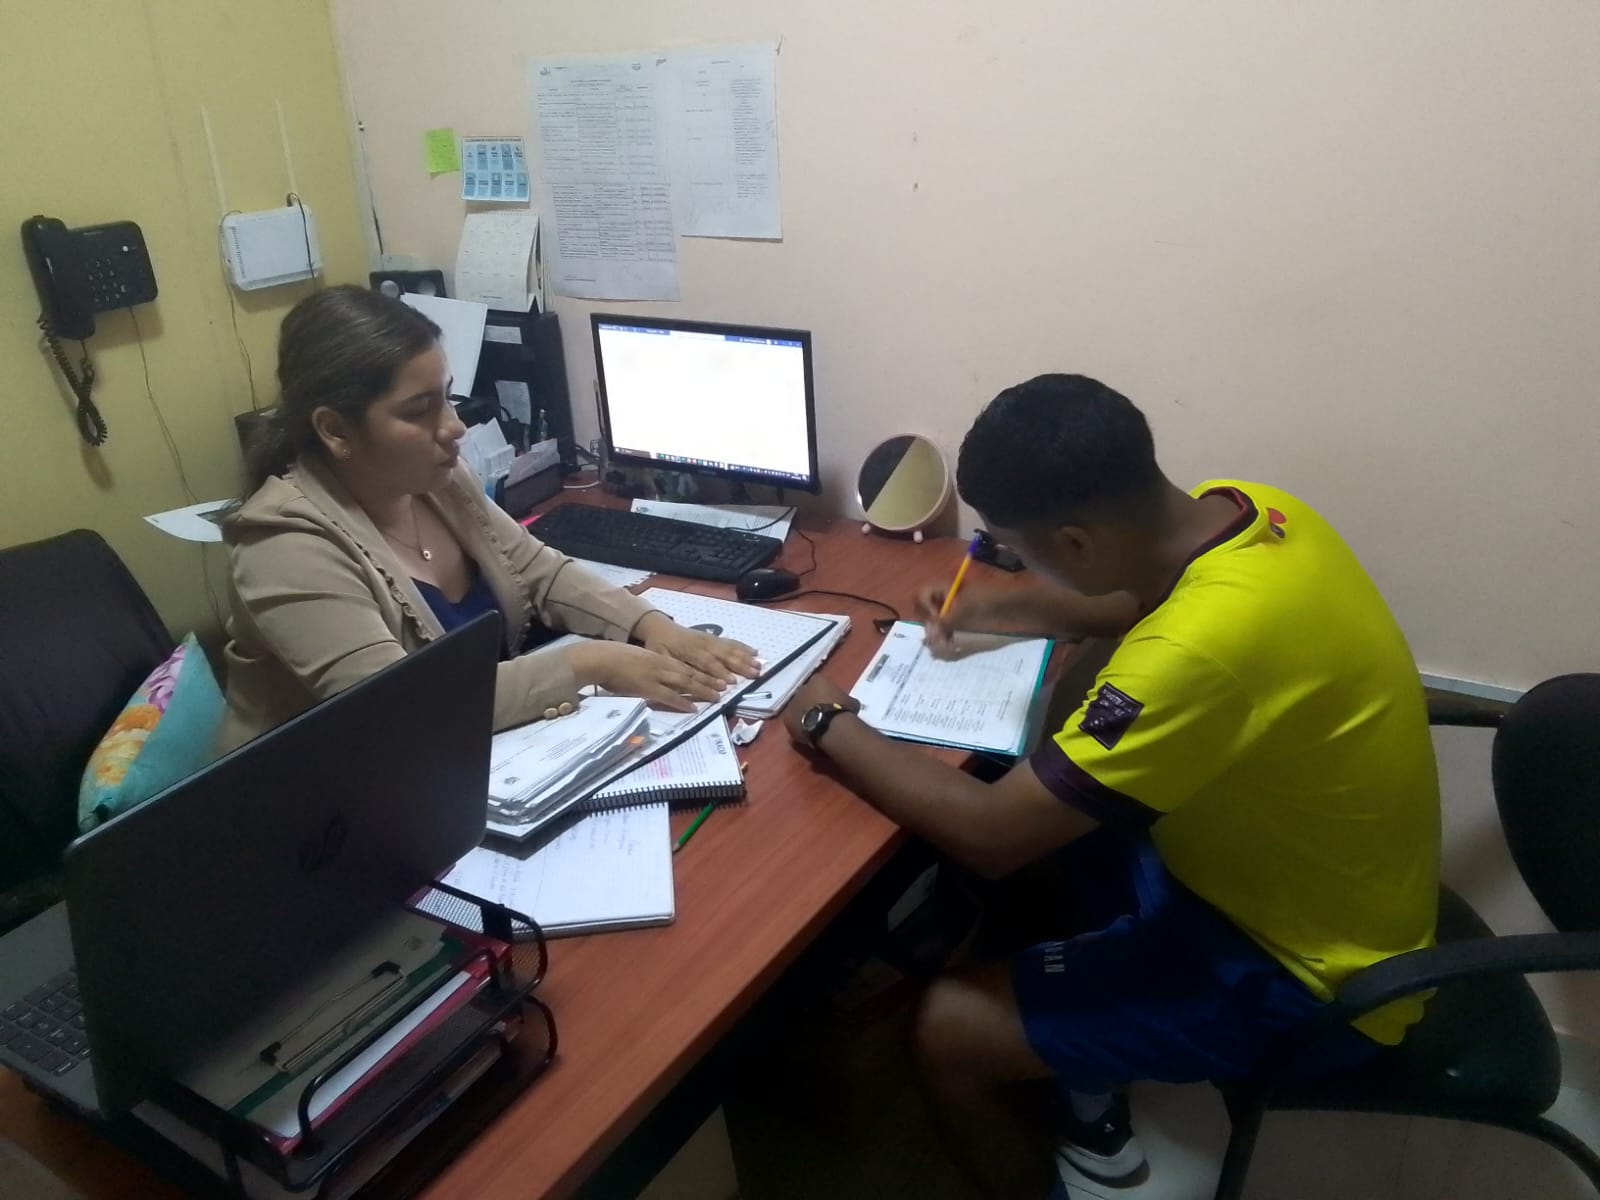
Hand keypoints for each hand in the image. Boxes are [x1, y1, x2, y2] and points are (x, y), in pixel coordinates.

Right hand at [568, 641, 726, 712]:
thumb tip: (654, 675)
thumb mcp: (635, 658)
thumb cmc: (612, 658)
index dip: (702, 671)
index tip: (716, 676)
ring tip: (717, 697)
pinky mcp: (648, 688)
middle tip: (725, 687)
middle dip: (709, 680)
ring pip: (686, 682)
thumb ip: (647, 666)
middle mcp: (661, 664)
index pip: (685, 665)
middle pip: (691, 672)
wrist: (600, 658)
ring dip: (702, 690)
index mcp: (658, 656)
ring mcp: (656, 675)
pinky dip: (683, 702)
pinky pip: (669, 696)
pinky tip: (693, 708)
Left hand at [637, 612, 759, 682]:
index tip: (729, 683)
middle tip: (753, 675)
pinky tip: (755, 652)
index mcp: (689, 650)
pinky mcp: (714, 638)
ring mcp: (710, 639)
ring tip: (758, 666)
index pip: (706, 663)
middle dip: (739, 665)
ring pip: (730, 648)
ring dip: (745, 658)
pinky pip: (731, 642)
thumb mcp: (659, 657)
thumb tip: (685, 680)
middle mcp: (703, 643)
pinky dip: (743, 647)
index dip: (718, 672)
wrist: (659, 626)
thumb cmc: (658, 645)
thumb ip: (673, 667)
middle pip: (724, 655)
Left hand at [780, 674, 857, 746]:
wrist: (830, 725)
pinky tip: (807, 731)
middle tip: (820, 712)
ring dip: (803, 713)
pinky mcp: (787, 718)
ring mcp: (792, 703)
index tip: (830, 702)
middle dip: (810, 701)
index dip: (824, 693)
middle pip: (805, 694)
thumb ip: (846, 699)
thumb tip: (849, 704)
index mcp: (817, 680)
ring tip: (814, 723)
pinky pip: (792, 720)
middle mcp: (802, 688)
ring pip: (797, 707)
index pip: (818, 683)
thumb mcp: (851, 701)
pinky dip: (798, 725)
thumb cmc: (843, 710)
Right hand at [913, 580, 1002, 655]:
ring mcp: (950, 609)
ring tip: (945, 646)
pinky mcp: (958, 620)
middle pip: (926, 611)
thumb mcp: (963, 610)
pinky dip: (946, 636)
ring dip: (938, 634)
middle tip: (936, 639)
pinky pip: (945, 629)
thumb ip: (945, 622)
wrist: (1009, 605)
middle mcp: (944, 597)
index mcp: (943, 586)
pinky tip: (951, 645)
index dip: (925, 608)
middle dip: (930, 625)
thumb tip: (929, 636)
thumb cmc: (985, 600)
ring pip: (935, 623)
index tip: (935, 619)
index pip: (922, 596)